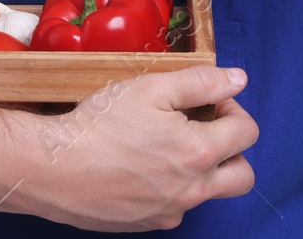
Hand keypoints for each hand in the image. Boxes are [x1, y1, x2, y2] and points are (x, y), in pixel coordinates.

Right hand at [18, 66, 257, 230]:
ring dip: (204, 170)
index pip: (247, 132)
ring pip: (209, 193)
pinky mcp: (149, 223)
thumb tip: (238, 79)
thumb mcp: (151, 87)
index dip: (233, 109)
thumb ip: (200, 82)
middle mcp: (192, 190)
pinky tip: (145, 166)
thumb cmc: (99, 125)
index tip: (210, 101)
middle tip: (204, 129)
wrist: (55, 168)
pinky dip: (173, 187)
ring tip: (170, 146)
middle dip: (233, 149)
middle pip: (243, 175)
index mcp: (198, 153)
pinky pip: (177, 206)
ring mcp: (171, 211)